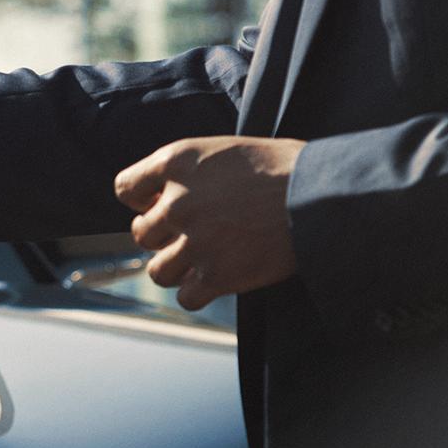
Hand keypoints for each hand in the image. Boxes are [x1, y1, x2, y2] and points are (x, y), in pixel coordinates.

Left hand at [113, 136, 306, 310]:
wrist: (323, 193)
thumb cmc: (282, 167)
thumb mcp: (224, 150)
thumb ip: (187, 171)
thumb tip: (158, 195)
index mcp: (175, 161)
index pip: (125, 189)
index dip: (142, 200)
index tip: (162, 204)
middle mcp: (176, 202)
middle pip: (141, 233)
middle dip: (164, 236)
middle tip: (195, 233)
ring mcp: (195, 241)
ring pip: (158, 271)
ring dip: (177, 268)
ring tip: (203, 260)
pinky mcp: (218, 275)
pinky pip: (186, 297)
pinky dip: (199, 293)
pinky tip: (217, 280)